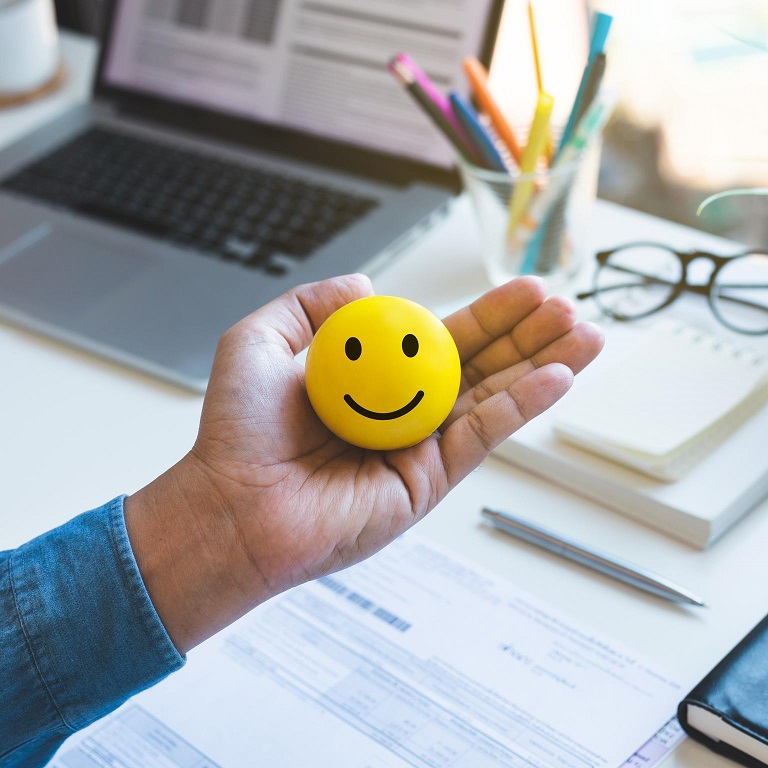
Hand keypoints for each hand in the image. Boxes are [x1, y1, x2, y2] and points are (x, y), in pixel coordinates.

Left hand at [125, 274, 602, 652]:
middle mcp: (405, 413)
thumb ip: (309, 304)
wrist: (230, 505)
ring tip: (587, 335)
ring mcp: (421, 449)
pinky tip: (557, 379)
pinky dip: (521, 408)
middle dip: (530, 336)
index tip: (528, 289)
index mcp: (375, 379)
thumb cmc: (236, 431)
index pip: (445, 340)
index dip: (489, 315)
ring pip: (494, 399)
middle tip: (569, 307)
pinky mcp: (427, 484)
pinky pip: (482, 437)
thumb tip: (366, 284)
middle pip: (482, 366)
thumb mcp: (260, 342)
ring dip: (544, 367)